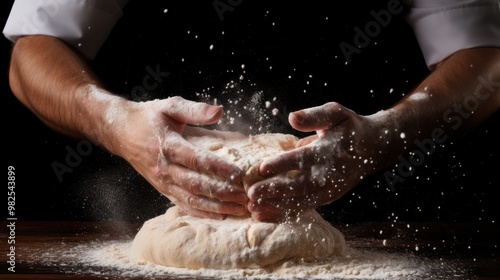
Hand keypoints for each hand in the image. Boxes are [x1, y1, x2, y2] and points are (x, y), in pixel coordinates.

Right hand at [111, 96, 248, 219]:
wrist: (121, 132)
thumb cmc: (149, 117)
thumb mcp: (171, 106)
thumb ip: (195, 110)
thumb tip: (220, 111)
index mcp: (168, 146)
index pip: (196, 160)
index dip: (219, 168)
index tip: (239, 174)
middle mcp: (165, 168)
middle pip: (196, 185)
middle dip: (223, 193)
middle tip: (246, 196)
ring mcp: (163, 182)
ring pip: (191, 200)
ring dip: (216, 207)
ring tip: (239, 209)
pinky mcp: (163, 190)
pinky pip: (183, 205)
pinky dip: (202, 213)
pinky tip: (220, 216)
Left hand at [247, 102, 382, 221]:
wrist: (373, 147)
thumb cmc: (348, 127)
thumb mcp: (335, 113)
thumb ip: (313, 116)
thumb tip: (292, 117)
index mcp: (328, 151)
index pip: (302, 159)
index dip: (282, 164)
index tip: (261, 168)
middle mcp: (328, 174)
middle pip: (299, 185)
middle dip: (274, 190)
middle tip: (251, 194)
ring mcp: (329, 189)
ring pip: (301, 202)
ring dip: (277, 207)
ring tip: (254, 210)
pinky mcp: (327, 198)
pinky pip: (304, 208)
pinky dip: (285, 213)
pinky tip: (266, 216)